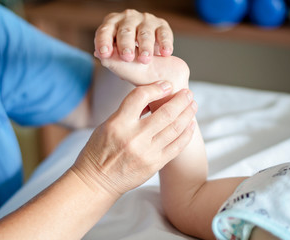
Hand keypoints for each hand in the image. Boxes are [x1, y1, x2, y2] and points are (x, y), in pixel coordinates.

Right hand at [72, 81, 196, 196]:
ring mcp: (146, 152)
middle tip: (188, 93)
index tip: (166, 85)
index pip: (141, 96)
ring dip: (187, 114)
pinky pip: (177, 146)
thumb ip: (129, 112)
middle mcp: (134, 137)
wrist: (97, 181)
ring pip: (175, 128)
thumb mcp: (107, 125)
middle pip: (165, 113)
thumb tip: (152, 99)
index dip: (157, 88)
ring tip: (192, 105)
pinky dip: (186, 133)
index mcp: (118, 123)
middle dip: (181, 100)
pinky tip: (190, 124)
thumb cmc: (99, 150)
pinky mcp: (155, 164)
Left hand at [94, 9, 173, 63]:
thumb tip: (98, 54)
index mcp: (112, 25)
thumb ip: (108, 58)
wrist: (154, 68)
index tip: (105, 54)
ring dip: (145, 46)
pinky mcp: (162, 26)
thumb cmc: (131, 62)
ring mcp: (145, 21)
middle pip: (125, 31)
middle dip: (125, 44)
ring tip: (145, 59)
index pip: (105, 31)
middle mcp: (128, 20)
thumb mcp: (117, 62)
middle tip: (127, 57)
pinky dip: (165, 43)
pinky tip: (165, 53)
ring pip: (144, 33)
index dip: (104, 42)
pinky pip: (163, 34)